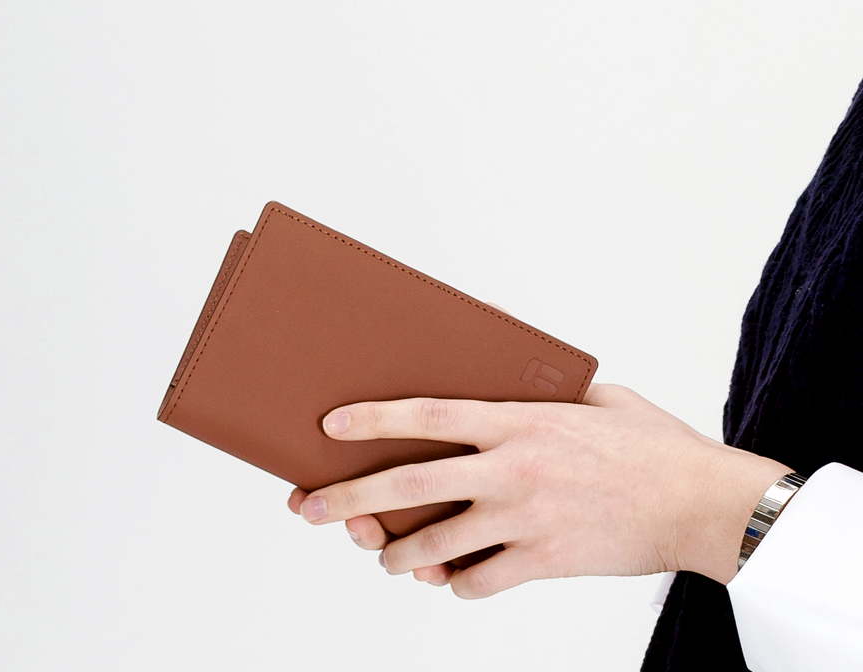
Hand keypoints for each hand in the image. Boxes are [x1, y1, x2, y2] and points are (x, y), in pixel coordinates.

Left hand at [289, 384, 790, 597]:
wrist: (703, 504)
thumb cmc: (654, 447)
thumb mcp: (599, 400)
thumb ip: (549, 397)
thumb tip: (520, 390)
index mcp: (519, 421)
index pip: (428, 416)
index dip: (373, 420)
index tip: (330, 427)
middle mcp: (511, 469)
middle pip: (409, 485)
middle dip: (349, 499)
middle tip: (310, 508)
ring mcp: (524, 519)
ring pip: (434, 544)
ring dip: (399, 555)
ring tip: (386, 557)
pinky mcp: (544, 561)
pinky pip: (478, 582)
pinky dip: (459, 583)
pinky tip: (455, 578)